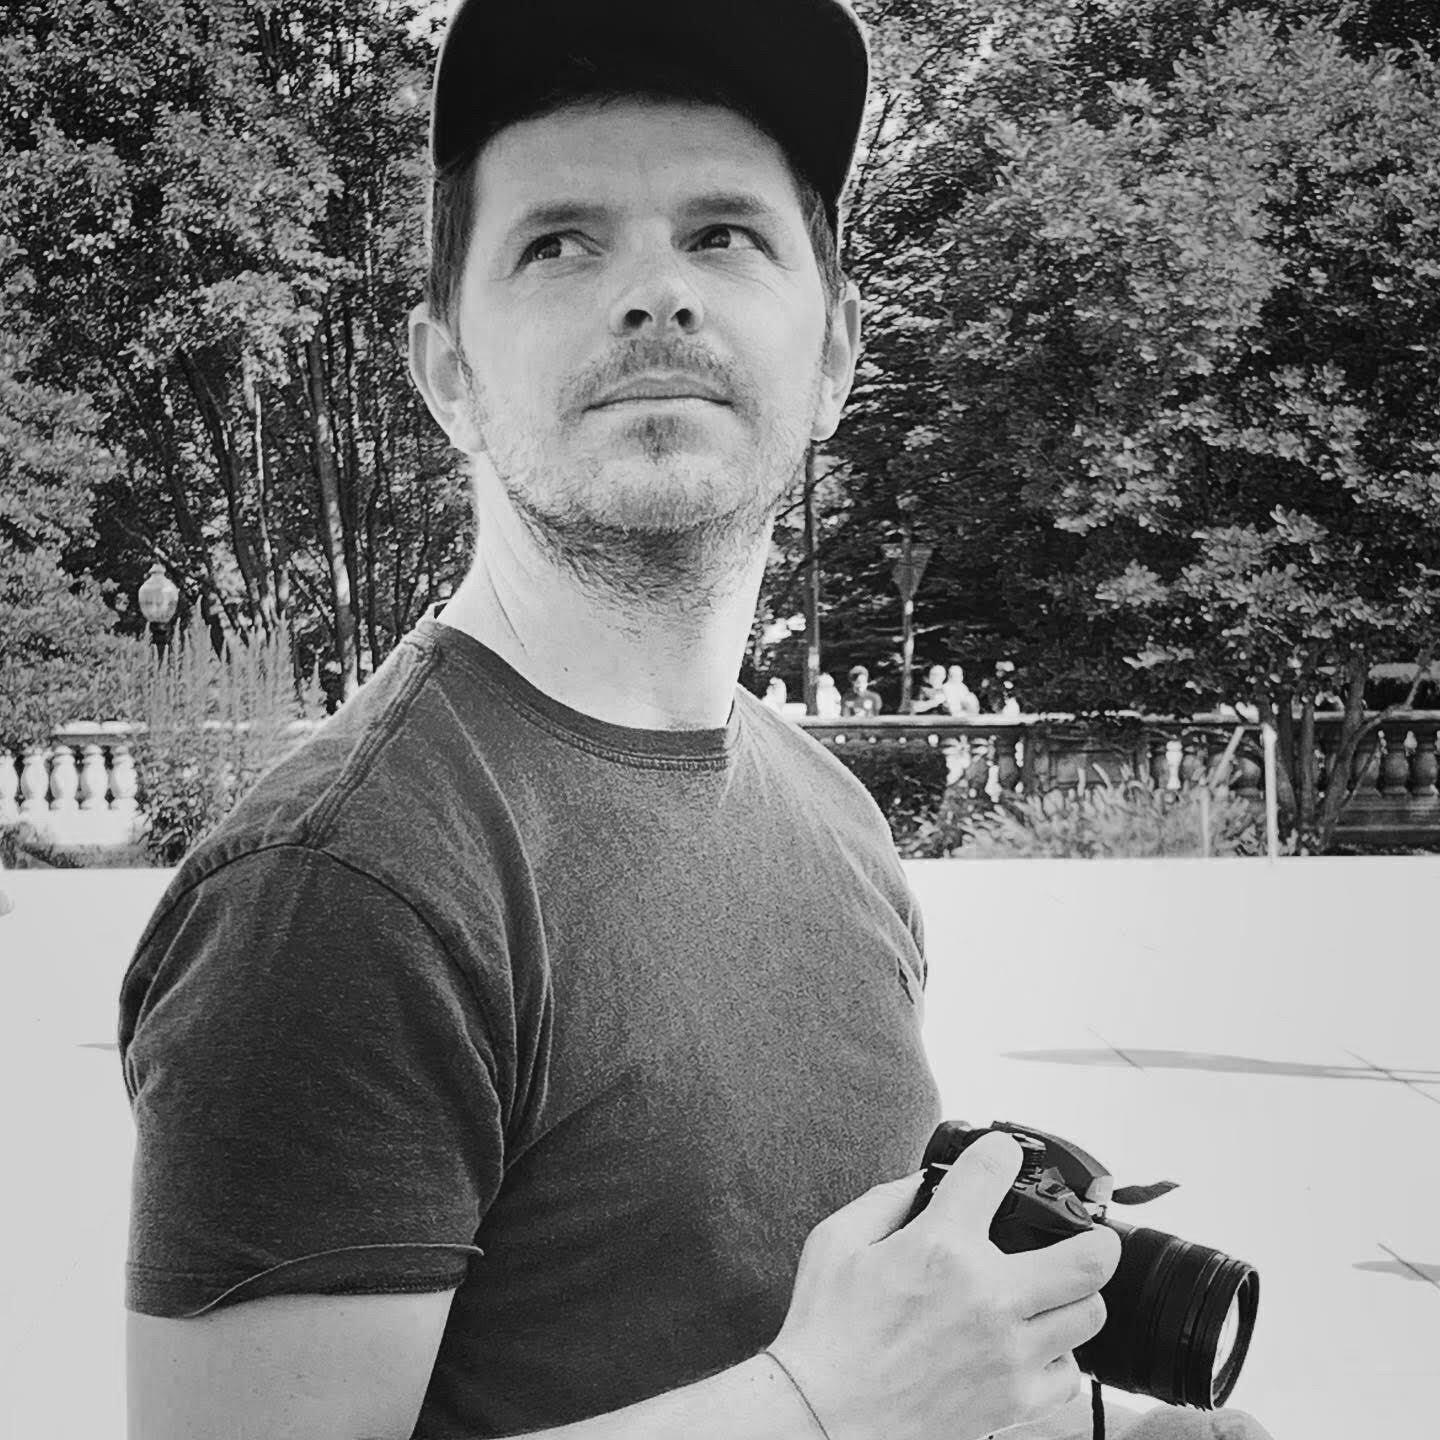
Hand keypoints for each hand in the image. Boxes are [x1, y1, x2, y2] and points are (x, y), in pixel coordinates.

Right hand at [768, 1132, 1120, 1439]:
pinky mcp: (1011, 1401)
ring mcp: (1006, 1353)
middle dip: (1096, 1238)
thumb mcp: (837, 1241)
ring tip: (1054, 1291)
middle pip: (1089, 1258)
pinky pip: (1069, 1375)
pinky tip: (1033, 1344)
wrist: (822, 1418)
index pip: (995, 1170)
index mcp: (940, 1246)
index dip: (1002, 1152)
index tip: (1003, 1156)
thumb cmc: (824, 1331)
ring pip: (1089, 1314)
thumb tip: (925, 1181)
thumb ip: (886, 1199)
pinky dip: (1059, 1355)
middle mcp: (986, 1295)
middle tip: (1089, 1236)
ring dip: (1077, 1296)